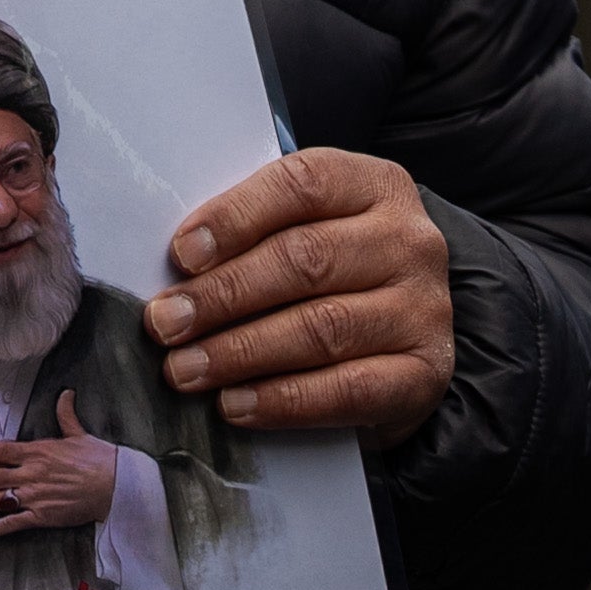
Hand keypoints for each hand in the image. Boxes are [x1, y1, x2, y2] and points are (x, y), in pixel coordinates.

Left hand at [0, 392, 117, 537]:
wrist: (117, 486)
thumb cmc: (100, 459)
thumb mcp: (80, 434)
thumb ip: (66, 415)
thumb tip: (66, 394)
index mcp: (39, 452)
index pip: (2, 451)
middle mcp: (32, 474)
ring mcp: (35, 496)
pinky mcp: (42, 516)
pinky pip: (13, 522)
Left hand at [147, 150, 455, 445]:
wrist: (404, 342)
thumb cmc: (332, 278)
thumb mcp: (304, 231)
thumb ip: (253, 235)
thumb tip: (176, 273)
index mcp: (375, 186)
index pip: (303, 184)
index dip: (236, 217)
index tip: (181, 254)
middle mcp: (409, 241)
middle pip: (307, 259)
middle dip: (224, 294)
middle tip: (166, 324)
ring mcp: (424, 309)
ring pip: (322, 327)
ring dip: (241, 351)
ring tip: (185, 369)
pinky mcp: (425, 374)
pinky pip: (348, 390)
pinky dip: (284, 400)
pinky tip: (235, 404)